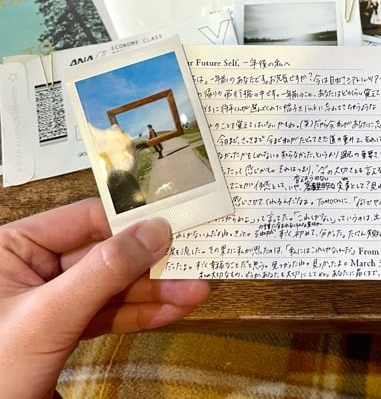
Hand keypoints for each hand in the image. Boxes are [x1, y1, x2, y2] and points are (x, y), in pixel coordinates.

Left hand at [0, 197, 210, 398]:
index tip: (173, 226)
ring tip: (193, 293)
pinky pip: (108, 313)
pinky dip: (140, 314)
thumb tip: (153, 232)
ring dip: (155, 292)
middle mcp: (34, 267)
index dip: (132, 223)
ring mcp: (51, 299)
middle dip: (152, 266)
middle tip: (193, 263)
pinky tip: (170, 311)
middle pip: (107, 255)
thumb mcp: (48, 316)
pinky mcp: (63, 328)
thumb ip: (103, 271)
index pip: (86, 221)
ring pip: (113, 286)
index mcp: (16, 247)